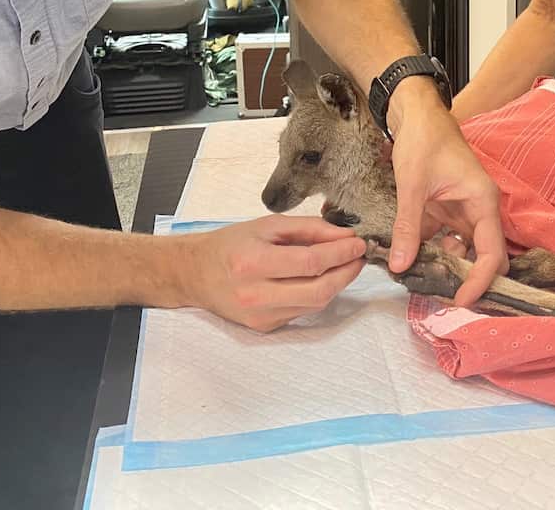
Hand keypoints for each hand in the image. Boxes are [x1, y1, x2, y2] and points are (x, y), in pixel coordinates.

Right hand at [178, 215, 365, 331]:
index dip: (340, 254)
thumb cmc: (231, 244)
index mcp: (253, 263)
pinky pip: (302, 311)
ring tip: (344, 264)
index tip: (358, 243)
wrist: (195, 274)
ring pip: (315, 304)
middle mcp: (255, 294)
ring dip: (336, 284)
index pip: (310, 262)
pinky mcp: (264, 327)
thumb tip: (345, 235)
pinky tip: (319, 278)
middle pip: (318, 290)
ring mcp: (260, 316)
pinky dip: (317, 294)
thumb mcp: (268, 226)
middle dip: (346, 272)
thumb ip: (309, 230)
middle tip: (358, 256)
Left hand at [387, 82, 508, 305]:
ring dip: (443, 266)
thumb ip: (408, 227)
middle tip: (441, 300)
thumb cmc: (423, 141)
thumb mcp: (412, 185)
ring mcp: (462, 211)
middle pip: (482, 256)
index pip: (492, 252)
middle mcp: (479, 210)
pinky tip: (409, 261)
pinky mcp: (446, 211)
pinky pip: (443, 239)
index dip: (480, 280)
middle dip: (466, 279)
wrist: (416, 114)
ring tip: (417, 282)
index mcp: (483, 202)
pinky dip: (428, 252)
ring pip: (461, 251)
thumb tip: (400, 266)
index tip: (460, 301)